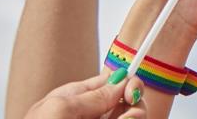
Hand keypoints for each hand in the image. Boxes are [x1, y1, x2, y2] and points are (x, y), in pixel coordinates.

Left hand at [24, 72, 146, 118]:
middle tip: (129, 118)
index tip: (131, 93)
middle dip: (135, 108)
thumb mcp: (61, 108)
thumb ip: (94, 96)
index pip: (112, 82)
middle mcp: (91, 115)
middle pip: (127, 104)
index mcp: (76, 98)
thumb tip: (121, 80)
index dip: (128, 83)